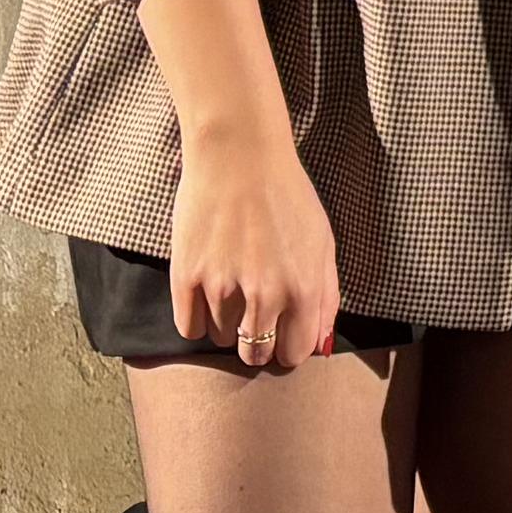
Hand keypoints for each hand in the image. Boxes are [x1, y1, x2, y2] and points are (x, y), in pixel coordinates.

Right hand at [165, 120, 343, 370]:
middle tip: (254, 319)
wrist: (238, 156)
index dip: (288, 347)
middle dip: (257, 345)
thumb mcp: (323, 244)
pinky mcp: (186, 277)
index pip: (294, 352)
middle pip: (255, 356)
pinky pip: (188, 328)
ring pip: (222, 340)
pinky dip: (197, 319)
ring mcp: (221, 288)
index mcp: (302, 289)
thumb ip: (325, 297)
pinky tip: (206, 294)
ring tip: (231, 288)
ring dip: (227, 325)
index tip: (282, 336)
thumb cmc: (287, 197)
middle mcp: (264, 296)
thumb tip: (320, 343)